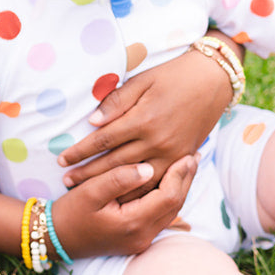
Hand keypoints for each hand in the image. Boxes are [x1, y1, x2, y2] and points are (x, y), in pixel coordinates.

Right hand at [51, 156, 197, 258]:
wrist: (55, 239)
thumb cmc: (70, 213)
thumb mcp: (90, 192)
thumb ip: (119, 178)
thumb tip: (149, 166)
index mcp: (133, 223)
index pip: (169, 197)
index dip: (180, 175)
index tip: (187, 153)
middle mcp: (142, 235)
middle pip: (176, 205)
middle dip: (186, 179)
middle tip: (195, 155)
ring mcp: (141, 239)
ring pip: (171, 211)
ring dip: (180, 187)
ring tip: (187, 165)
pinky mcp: (138, 238)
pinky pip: (161, 215)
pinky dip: (169, 196)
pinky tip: (171, 180)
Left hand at [58, 48, 235, 189]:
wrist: (213, 81)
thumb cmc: (173, 76)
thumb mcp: (142, 80)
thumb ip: (117, 102)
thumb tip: (93, 122)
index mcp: (143, 119)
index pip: (102, 140)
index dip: (80, 151)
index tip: (62, 159)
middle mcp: (156, 141)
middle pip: (114, 163)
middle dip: (88, 174)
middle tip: (66, 182)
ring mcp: (171, 153)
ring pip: (135, 179)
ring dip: (110, 188)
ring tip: (88, 193)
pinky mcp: (182, 159)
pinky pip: (158, 182)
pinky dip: (138, 192)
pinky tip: (122, 198)